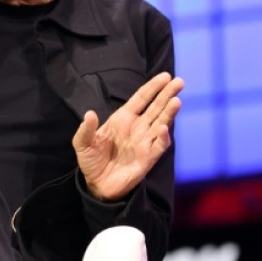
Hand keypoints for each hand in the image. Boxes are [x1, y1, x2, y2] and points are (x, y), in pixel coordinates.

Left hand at [72, 72, 183, 201]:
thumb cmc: (91, 160)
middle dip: (167, 94)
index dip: (153, 87)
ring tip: (176, 101)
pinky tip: (163, 128)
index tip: (165, 76)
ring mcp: (144, 141)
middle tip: (179, 82)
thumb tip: (90, 113)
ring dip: (169, 113)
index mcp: (123, 119)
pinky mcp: (148, 157)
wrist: (97, 184)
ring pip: (161, 123)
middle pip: (156, 107)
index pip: (141, 99)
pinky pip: (159, 145)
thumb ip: (86, 128)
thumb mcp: (82, 143)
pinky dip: (162, 137)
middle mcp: (137, 127)